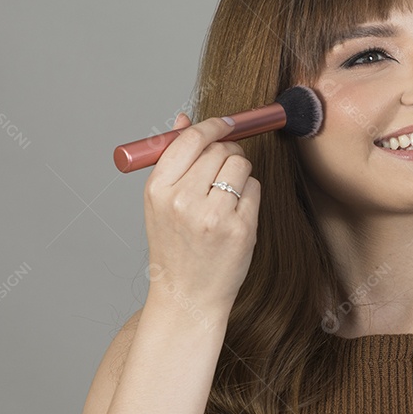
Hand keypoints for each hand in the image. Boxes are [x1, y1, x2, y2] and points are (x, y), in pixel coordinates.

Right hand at [143, 112, 260, 313]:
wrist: (187, 294)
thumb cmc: (175, 244)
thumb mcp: (161, 202)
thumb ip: (174, 159)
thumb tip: (185, 119)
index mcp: (158, 189)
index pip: (191, 139)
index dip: (213, 126)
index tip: (226, 123)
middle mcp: (183, 200)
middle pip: (220, 149)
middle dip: (228, 153)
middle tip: (223, 171)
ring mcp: (213, 216)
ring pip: (241, 165)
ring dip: (240, 174)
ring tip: (226, 197)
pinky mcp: (240, 229)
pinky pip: (254, 189)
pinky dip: (249, 196)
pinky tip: (235, 215)